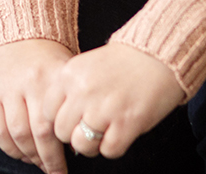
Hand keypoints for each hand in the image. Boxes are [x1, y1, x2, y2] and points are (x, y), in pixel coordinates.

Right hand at [0, 39, 73, 172]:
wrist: (16, 32)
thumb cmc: (46, 57)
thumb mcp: (64, 70)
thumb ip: (69, 101)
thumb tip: (78, 137)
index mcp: (52, 77)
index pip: (58, 124)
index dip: (62, 151)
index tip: (68, 165)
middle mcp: (29, 83)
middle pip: (39, 134)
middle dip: (48, 160)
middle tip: (55, 172)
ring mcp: (7, 89)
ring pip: (17, 135)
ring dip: (29, 157)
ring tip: (38, 164)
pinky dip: (10, 148)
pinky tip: (21, 154)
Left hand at [46, 43, 185, 159]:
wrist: (158, 54)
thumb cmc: (125, 61)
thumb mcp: (87, 65)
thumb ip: (71, 90)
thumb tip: (61, 121)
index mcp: (70, 74)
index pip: (47, 111)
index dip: (59, 119)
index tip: (71, 119)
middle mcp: (83, 92)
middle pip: (62, 132)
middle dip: (74, 134)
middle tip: (90, 127)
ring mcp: (104, 109)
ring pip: (81, 146)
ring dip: (92, 145)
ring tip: (104, 132)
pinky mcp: (126, 124)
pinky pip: (108, 151)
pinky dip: (114, 146)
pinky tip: (121, 131)